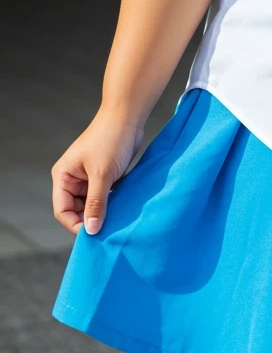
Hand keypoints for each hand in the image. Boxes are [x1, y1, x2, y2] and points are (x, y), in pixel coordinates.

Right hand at [51, 108, 144, 235]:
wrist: (128, 117)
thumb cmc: (111, 140)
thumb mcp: (102, 175)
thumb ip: (96, 203)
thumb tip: (92, 230)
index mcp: (63, 177)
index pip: (62, 211)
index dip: (75, 225)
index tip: (94, 235)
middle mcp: (72, 179)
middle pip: (76, 210)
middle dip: (90, 220)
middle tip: (108, 230)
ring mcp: (88, 177)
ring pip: (91, 204)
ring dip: (102, 212)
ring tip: (116, 219)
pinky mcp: (104, 176)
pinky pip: (104, 196)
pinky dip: (111, 203)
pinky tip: (122, 209)